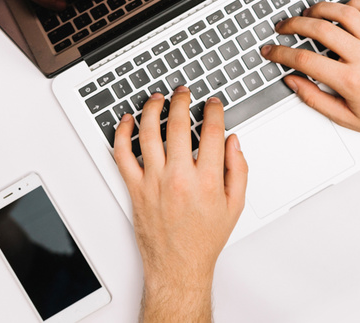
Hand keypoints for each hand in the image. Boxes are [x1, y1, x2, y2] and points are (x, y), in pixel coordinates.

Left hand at [114, 87, 247, 320]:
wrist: (178, 266)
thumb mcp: (235, 205)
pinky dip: (121, 135)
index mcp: (206, 180)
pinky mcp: (135, 188)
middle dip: (182, 101)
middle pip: (178, 125)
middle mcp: (178, 177)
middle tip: (183, 92)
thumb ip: (238, 170)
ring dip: (152, 110)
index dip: (213, 110)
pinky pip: (122, 155)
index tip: (212, 104)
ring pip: (148, 134)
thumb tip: (233, 142)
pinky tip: (126, 122)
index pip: (212, 131)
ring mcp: (153, 181)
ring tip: (157, 99)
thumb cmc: (204, 238)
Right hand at [261, 0, 359, 141]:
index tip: (271, 51)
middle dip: (294, 25)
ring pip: (345, 13)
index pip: (304, 60)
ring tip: (309, 14)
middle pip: (320, 30)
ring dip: (321, 9)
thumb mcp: (345, 117)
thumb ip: (314, 99)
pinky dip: (356, 4)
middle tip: (283, 27)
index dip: (281, 54)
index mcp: (350, 80)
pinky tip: (344, 9)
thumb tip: (293, 82)